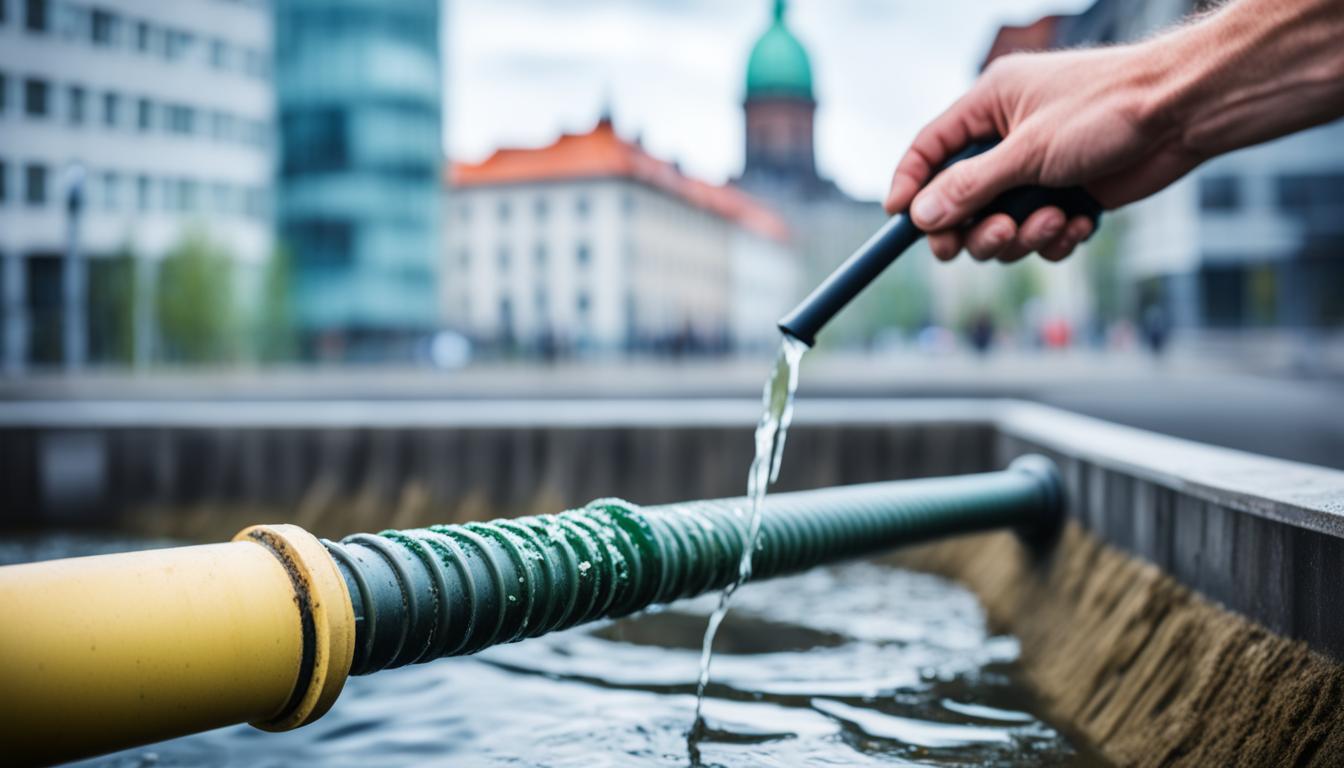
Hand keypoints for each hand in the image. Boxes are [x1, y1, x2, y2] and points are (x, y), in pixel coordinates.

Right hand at [884, 43, 1200, 262]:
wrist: (1184, 113)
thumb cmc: (1108, 108)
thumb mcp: (1028, 150)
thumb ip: (970, 186)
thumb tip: (921, 216)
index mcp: (989, 107)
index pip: (930, 149)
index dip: (911, 185)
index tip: (901, 220)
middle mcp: (1008, 138)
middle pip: (961, 201)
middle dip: (977, 228)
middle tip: (994, 238)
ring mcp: (1038, 170)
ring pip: (1000, 225)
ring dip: (1022, 236)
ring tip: (1052, 222)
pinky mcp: (1068, 195)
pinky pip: (1040, 233)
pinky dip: (1055, 237)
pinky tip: (1079, 223)